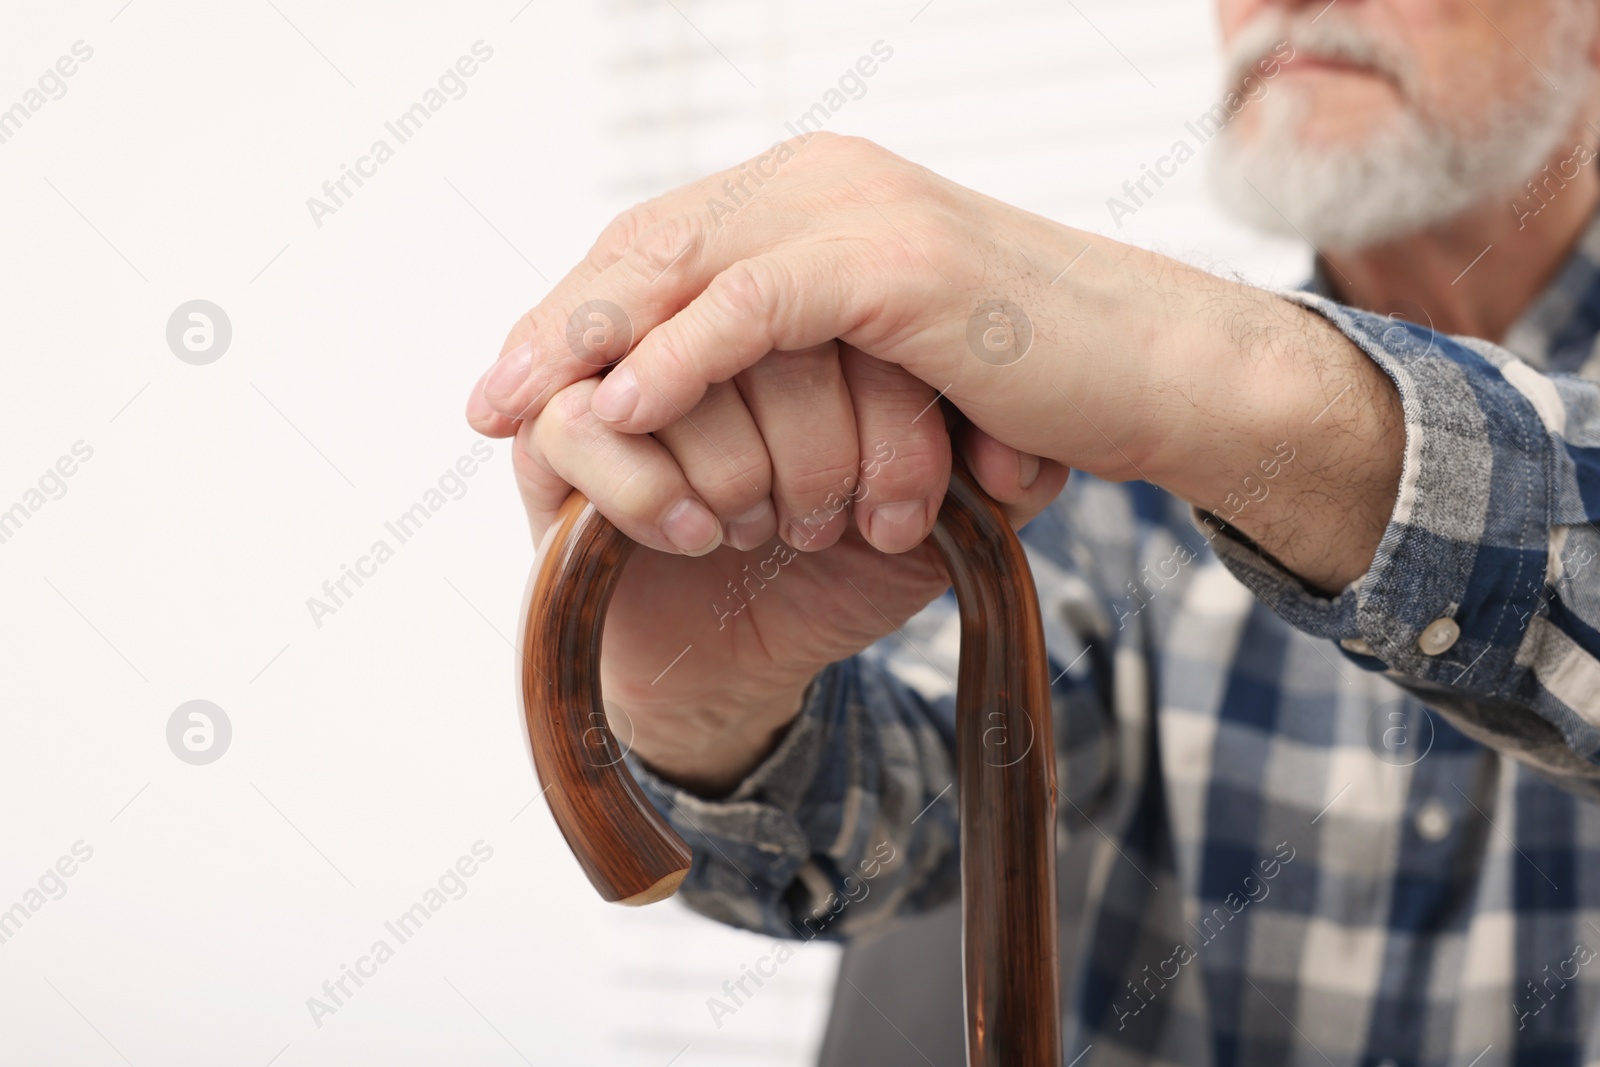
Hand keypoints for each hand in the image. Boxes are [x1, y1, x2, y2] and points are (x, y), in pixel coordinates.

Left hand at [471, 131, 1401, 594]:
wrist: (1160, 377)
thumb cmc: (1032, 382)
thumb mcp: (892, 363)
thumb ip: (807, 353)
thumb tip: (721, 407)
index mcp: (821, 199)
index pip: (669, 244)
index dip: (586, 310)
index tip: (522, 380)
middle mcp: (827, 183)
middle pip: (653, 244)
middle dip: (562, 325)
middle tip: (489, 397)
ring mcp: (860, 211)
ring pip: (686, 264)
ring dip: (593, 342)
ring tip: (521, 410)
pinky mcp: (895, 261)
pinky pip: (756, 307)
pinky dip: (681, 357)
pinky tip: (620, 407)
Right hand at [491, 351, 1066, 794]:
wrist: (746, 657)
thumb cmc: (835, 566)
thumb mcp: (935, 510)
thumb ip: (990, 464)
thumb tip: (1017, 454)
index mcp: (803, 306)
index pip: (843, 298)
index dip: (884, 404)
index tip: (906, 511)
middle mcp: (705, 319)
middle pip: (756, 316)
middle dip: (819, 443)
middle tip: (836, 523)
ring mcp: (618, 373)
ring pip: (674, 367)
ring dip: (740, 471)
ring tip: (768, 530)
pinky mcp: (550, 442)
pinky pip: (582, 427)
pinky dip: (656, 489)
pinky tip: (699, 537)